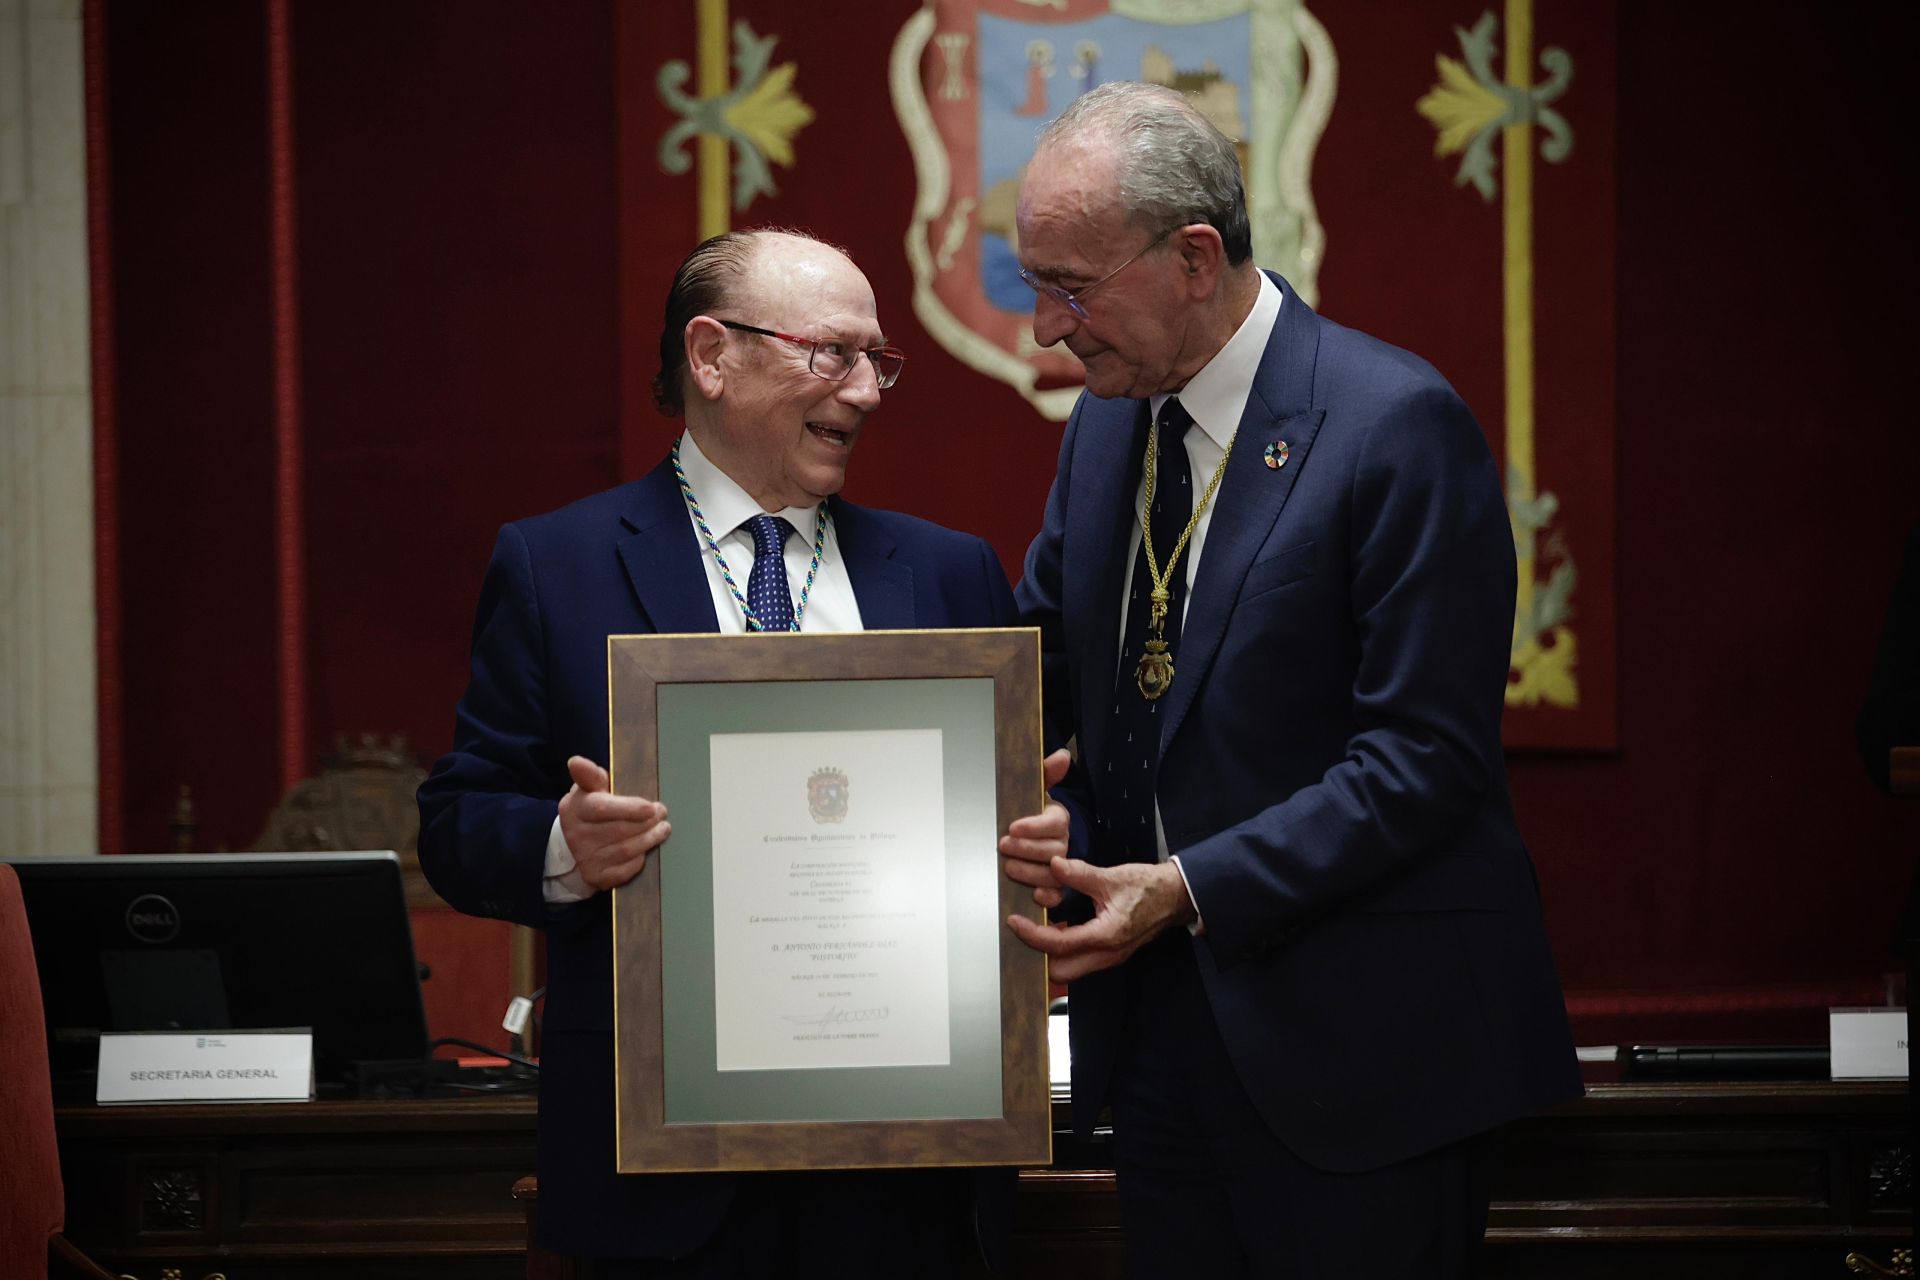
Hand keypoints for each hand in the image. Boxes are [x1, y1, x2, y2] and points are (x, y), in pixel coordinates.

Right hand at [557, 756, 669, 890]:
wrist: (573, 846)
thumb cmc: (590, 811)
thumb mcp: (588, 789)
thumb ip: (589, 775)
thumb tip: (576, 762)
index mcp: (575, 809)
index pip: (603, 809)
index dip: (630, 809)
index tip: (652, 807)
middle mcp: (576, 835)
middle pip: (620, 831)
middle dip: (647, 823)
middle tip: (662, 814)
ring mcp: (585, 858)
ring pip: (626, 850)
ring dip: (649, 840)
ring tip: (663, 829)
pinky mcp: (596, 877)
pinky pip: (625, 870)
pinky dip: (639, 860)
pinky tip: (646, 850)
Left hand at [999, 749, 1073, 907]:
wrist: (1026, 837)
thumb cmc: (1029, 812)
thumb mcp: (1033, 791)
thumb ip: (1045, 773)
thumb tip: (1062, 756)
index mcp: (1058, 819)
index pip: (1055, 822)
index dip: (1034, 826)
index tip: (1012, 826)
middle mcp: (1062, 842)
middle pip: (1053, 850)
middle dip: (1026, 849)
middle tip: (1003, 845)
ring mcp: (1060, 865)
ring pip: (1054, 873)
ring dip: (1030, 871)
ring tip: (1008, 867)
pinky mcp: (1055, 885)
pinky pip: (1058, 894)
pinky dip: (1047, 896)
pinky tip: (1033, 894)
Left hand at [1006, 857, 1196, 982]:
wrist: (1175, 897)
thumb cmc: (1149, 888)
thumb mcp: (1112, 877)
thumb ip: (1080, 874)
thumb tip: (1054, 865)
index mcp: (1106, 936)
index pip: (1058, 945)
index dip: (1032, 934)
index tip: (1015, 921)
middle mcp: (1107, 954)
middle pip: (1060, 971)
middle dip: (1038, 955)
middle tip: (1024, 931)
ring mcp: (1111, 957)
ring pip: (1071, 969)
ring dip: (1051, 955)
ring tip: (1036, 930)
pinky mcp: (1112, 954)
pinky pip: (1081, 962)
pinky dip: (1065, 951)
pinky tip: (1056, 930)